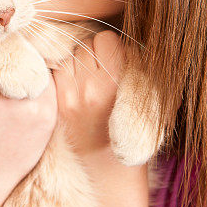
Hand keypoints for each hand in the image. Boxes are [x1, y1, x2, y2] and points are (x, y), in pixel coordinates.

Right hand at [0, 48, 57, 206]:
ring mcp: (38, 105)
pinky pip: (47, 84)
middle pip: (22, 50)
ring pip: (38, 65)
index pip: (0, 41)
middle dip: (12, 47)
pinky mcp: (49, 116)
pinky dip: (37, 79)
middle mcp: (17, 92)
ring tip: (10, 66)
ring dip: (27, 62)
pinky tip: (21, 84)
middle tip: (0, 50)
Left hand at [52, 29, 126, 159]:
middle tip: (104, 73)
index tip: (119, 62)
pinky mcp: (55, 103)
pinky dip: (67, 73)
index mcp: (116, 85)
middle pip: (85, 43)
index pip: (106, 39)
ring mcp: (68, 96)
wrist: (107, 169)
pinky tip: (77, 88)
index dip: (114, 47)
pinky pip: (57, 69)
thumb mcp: (151, 96)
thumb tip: (126, 37)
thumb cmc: (134, 130)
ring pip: (69, 54)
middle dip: (95, 53)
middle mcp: (89, 90)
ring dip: (79, 61)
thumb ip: (139, 63)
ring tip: (90, 81)